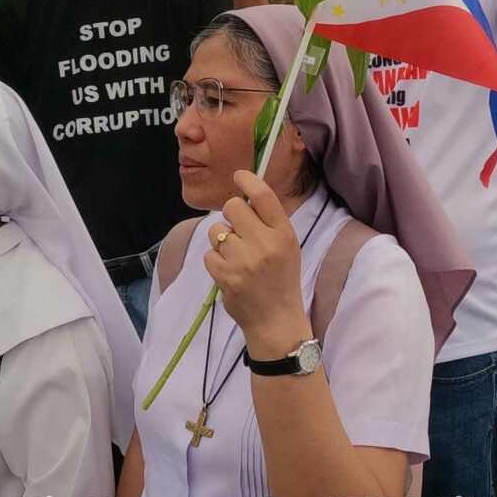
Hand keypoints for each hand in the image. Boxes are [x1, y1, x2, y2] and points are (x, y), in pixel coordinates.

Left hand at [206, 170, 310, 360]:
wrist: (276, 320)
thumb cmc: (281, 278)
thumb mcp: (287, 246)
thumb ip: (269, 221)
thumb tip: (244, 194)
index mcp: (283, 234)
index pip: (263, 195)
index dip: (247, 180)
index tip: (238, 176)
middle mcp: (264, 244)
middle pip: (232, 206)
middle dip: (230, 214)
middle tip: (238, 230)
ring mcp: (243, 261)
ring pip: (216, 231)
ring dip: (222, 240)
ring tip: (236, 256)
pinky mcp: (225, 277)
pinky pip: (209, 254)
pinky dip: (216, 261)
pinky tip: (230, 271)